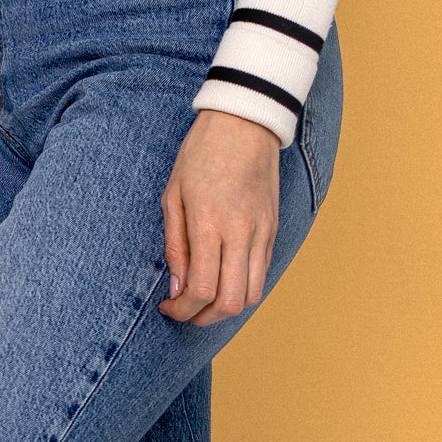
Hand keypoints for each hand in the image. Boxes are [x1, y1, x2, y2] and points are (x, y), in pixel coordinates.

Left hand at [160, 110, 280, 325]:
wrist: (244, 123)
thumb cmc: (201, 155)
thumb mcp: (172, 197)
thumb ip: (175, 246)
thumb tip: (177, 287)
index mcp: (209, 224)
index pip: (201, 289)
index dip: (181, 310)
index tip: (167, 307)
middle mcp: (241, 233)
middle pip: (230, 302)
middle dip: (202, 318)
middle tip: (184, 312)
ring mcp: (262, 233)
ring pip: (251, 295)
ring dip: (225, 309)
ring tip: (203, 302)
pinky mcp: (274, 229)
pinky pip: (262, 274)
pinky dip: (242, 289)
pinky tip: (222, 282)